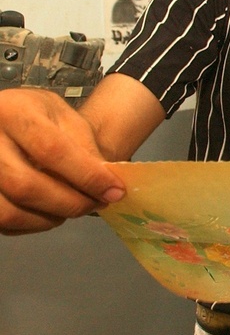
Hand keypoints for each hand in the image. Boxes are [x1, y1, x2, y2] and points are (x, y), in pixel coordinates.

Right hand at [0, 88, 124, 234]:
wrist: (10, 118)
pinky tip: (49, 211)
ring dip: (49, 218)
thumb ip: (85, 147)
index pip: (51, 150)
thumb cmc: (40, 116)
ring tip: (73, 208)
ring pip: (8, 211)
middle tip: (96, 204)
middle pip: (25, 185)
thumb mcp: (65, 117)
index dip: (87, 176)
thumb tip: (106, 185)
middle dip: (70, 203)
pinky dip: (31, 223)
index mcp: (13, 111)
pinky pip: (1, 221)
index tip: (114, 191)